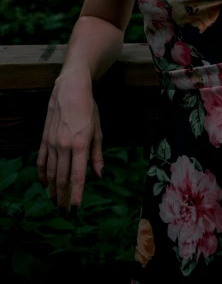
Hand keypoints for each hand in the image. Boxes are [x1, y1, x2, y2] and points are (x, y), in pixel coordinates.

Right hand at [36, 74, 103, 213]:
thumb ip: (97, 154)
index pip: (77, 176)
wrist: (70, 90)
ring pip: (51, 173)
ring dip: (53, 189)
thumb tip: (99, 175)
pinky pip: (42, 161)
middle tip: (64, 211)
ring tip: (56, 200)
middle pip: (62, 179)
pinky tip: (45, 183)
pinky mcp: (44, 139)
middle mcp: (64, 146)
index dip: (76, 195)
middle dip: (63, 197)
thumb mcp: (98, 130)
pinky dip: (43, 174)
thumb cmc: (88, 109)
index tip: (75, 209)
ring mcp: (52, 143)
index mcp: (80, 145)